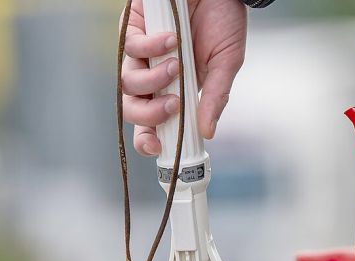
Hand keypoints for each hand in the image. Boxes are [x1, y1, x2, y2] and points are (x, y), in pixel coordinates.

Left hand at [121, 0, 246, 156]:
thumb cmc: (223, 20)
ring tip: (177, 65)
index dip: (149, 139)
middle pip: (133, 109)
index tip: (158, 147)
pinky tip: (172, 38)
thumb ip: (215, 97)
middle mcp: (154, 75)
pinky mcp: (133, 29)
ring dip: (153, 80)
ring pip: (128, 83)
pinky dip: (152, 48)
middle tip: (172, 106)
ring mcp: (142, 53)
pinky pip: (131, 49)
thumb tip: (209, 131)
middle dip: (149, 115)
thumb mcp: (227, 64)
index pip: (153, 123)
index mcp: (175, 89)